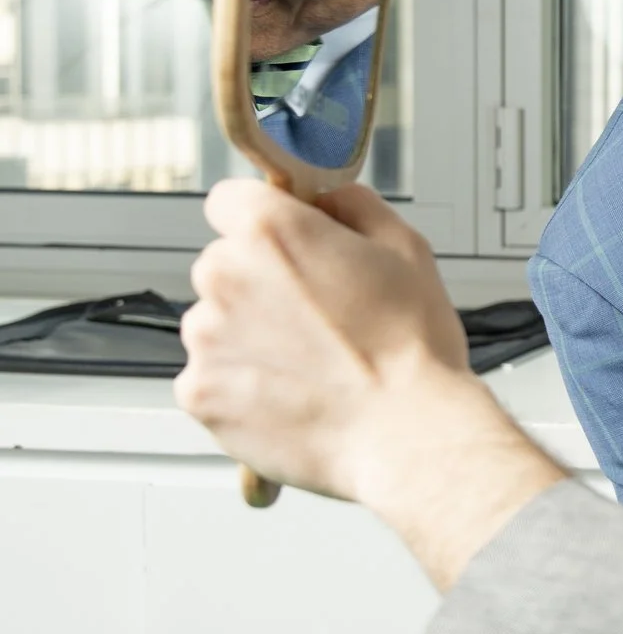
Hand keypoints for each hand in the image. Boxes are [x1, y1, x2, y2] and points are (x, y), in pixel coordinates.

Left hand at [175, 180, 564, 588]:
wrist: (408, 433)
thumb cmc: (412, 350)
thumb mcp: (407, 250)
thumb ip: (356, 206)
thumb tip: (331, 199)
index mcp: (270, 232)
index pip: (231, 200)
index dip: (266, 221)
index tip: (287, 245)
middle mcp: (223, 276)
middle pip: (224, 266)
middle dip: (261, 285)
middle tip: (318, 319)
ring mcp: (204, 338)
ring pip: (216, 324)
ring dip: (251, 337)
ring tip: (311, 366)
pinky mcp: (199, 393)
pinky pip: (211, 378)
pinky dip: (242, 386)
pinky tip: (293, 395)